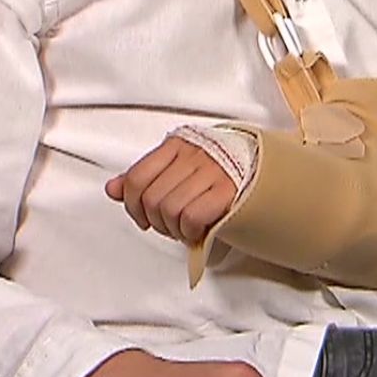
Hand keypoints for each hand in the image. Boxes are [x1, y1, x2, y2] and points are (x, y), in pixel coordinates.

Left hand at [105, 135, 235, 243]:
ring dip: (173, 228)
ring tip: (183, 228)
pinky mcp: (227, 191)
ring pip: (169, 209)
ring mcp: (212, 171)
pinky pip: (191, 217)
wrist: (263, 170)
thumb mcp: (177, 168)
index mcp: (178, 145)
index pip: (137, 177)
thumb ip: (144, 178)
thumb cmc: (217, 172)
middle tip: (167, 225)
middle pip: (151, 198)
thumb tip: (112, 189)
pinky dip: (190, 231)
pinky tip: (197, 230)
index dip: (132, 205)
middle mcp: (194, 154)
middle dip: (155, 221)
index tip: (142, 217)